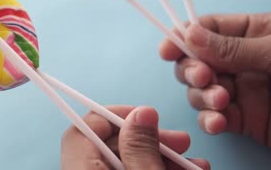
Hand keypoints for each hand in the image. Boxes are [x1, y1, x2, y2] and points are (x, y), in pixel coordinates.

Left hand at [61, 106, 208, 169]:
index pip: (84, 128)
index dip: (115, 116)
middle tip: (180, 140)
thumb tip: (141, 113)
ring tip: (193, 163)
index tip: (145, 114)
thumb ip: (141, 146)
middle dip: (148, 139)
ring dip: (158, 157)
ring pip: (124, 163)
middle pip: (109, 147)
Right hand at [159, 13, 270, 145]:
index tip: (168, 50)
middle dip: (192, 69)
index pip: (207, 28)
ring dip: (201, 97)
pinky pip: (215, 117)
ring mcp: (241, 89)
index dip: (183, 37)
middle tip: (205, 78)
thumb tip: (189, 35)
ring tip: (221, 102)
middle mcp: (241, 60)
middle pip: (195, 60)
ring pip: (200, 90)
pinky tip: (217, 123)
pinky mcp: (244, 118)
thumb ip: (234, 47)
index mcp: (252, 32)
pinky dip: (210, 120)